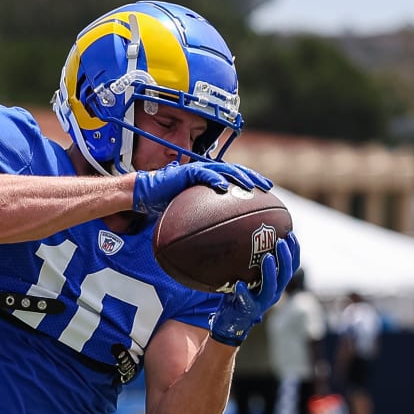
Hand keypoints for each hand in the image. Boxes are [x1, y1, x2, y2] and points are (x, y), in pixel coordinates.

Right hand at [132, 160, 272, 217]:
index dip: (253, 184)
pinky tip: (224, 188)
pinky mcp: (187, 172)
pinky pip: (204, 174)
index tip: (268, 194)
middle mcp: (207, 173)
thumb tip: (219, 243)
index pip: (237, 179)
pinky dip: (215, 179)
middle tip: (268, 187)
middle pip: (237, 171)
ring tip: (251, 186)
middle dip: (254, 177)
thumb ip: (204, 221)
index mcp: (210, 181)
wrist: (144, 196)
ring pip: (225, 169)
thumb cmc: (166, 206)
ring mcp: (198, 170)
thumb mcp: (190, 215)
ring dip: (239, 176)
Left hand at [209, 234, 299, 346]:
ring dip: (270, 271)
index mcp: (278, 283)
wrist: (232, 321)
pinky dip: (244, 292)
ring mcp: (262, 302)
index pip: (293, 266)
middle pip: (285, 274)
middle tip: (280, 241)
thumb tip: (253, 235)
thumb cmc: (241, 293)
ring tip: (267, 257)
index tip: (291, 234)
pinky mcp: (249, 309)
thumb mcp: (252, 276)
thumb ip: (255, 261)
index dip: (295, 251)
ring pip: (271, 287)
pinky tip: (240, 285)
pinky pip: (247, 300)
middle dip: (285, 257)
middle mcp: (274, 293)